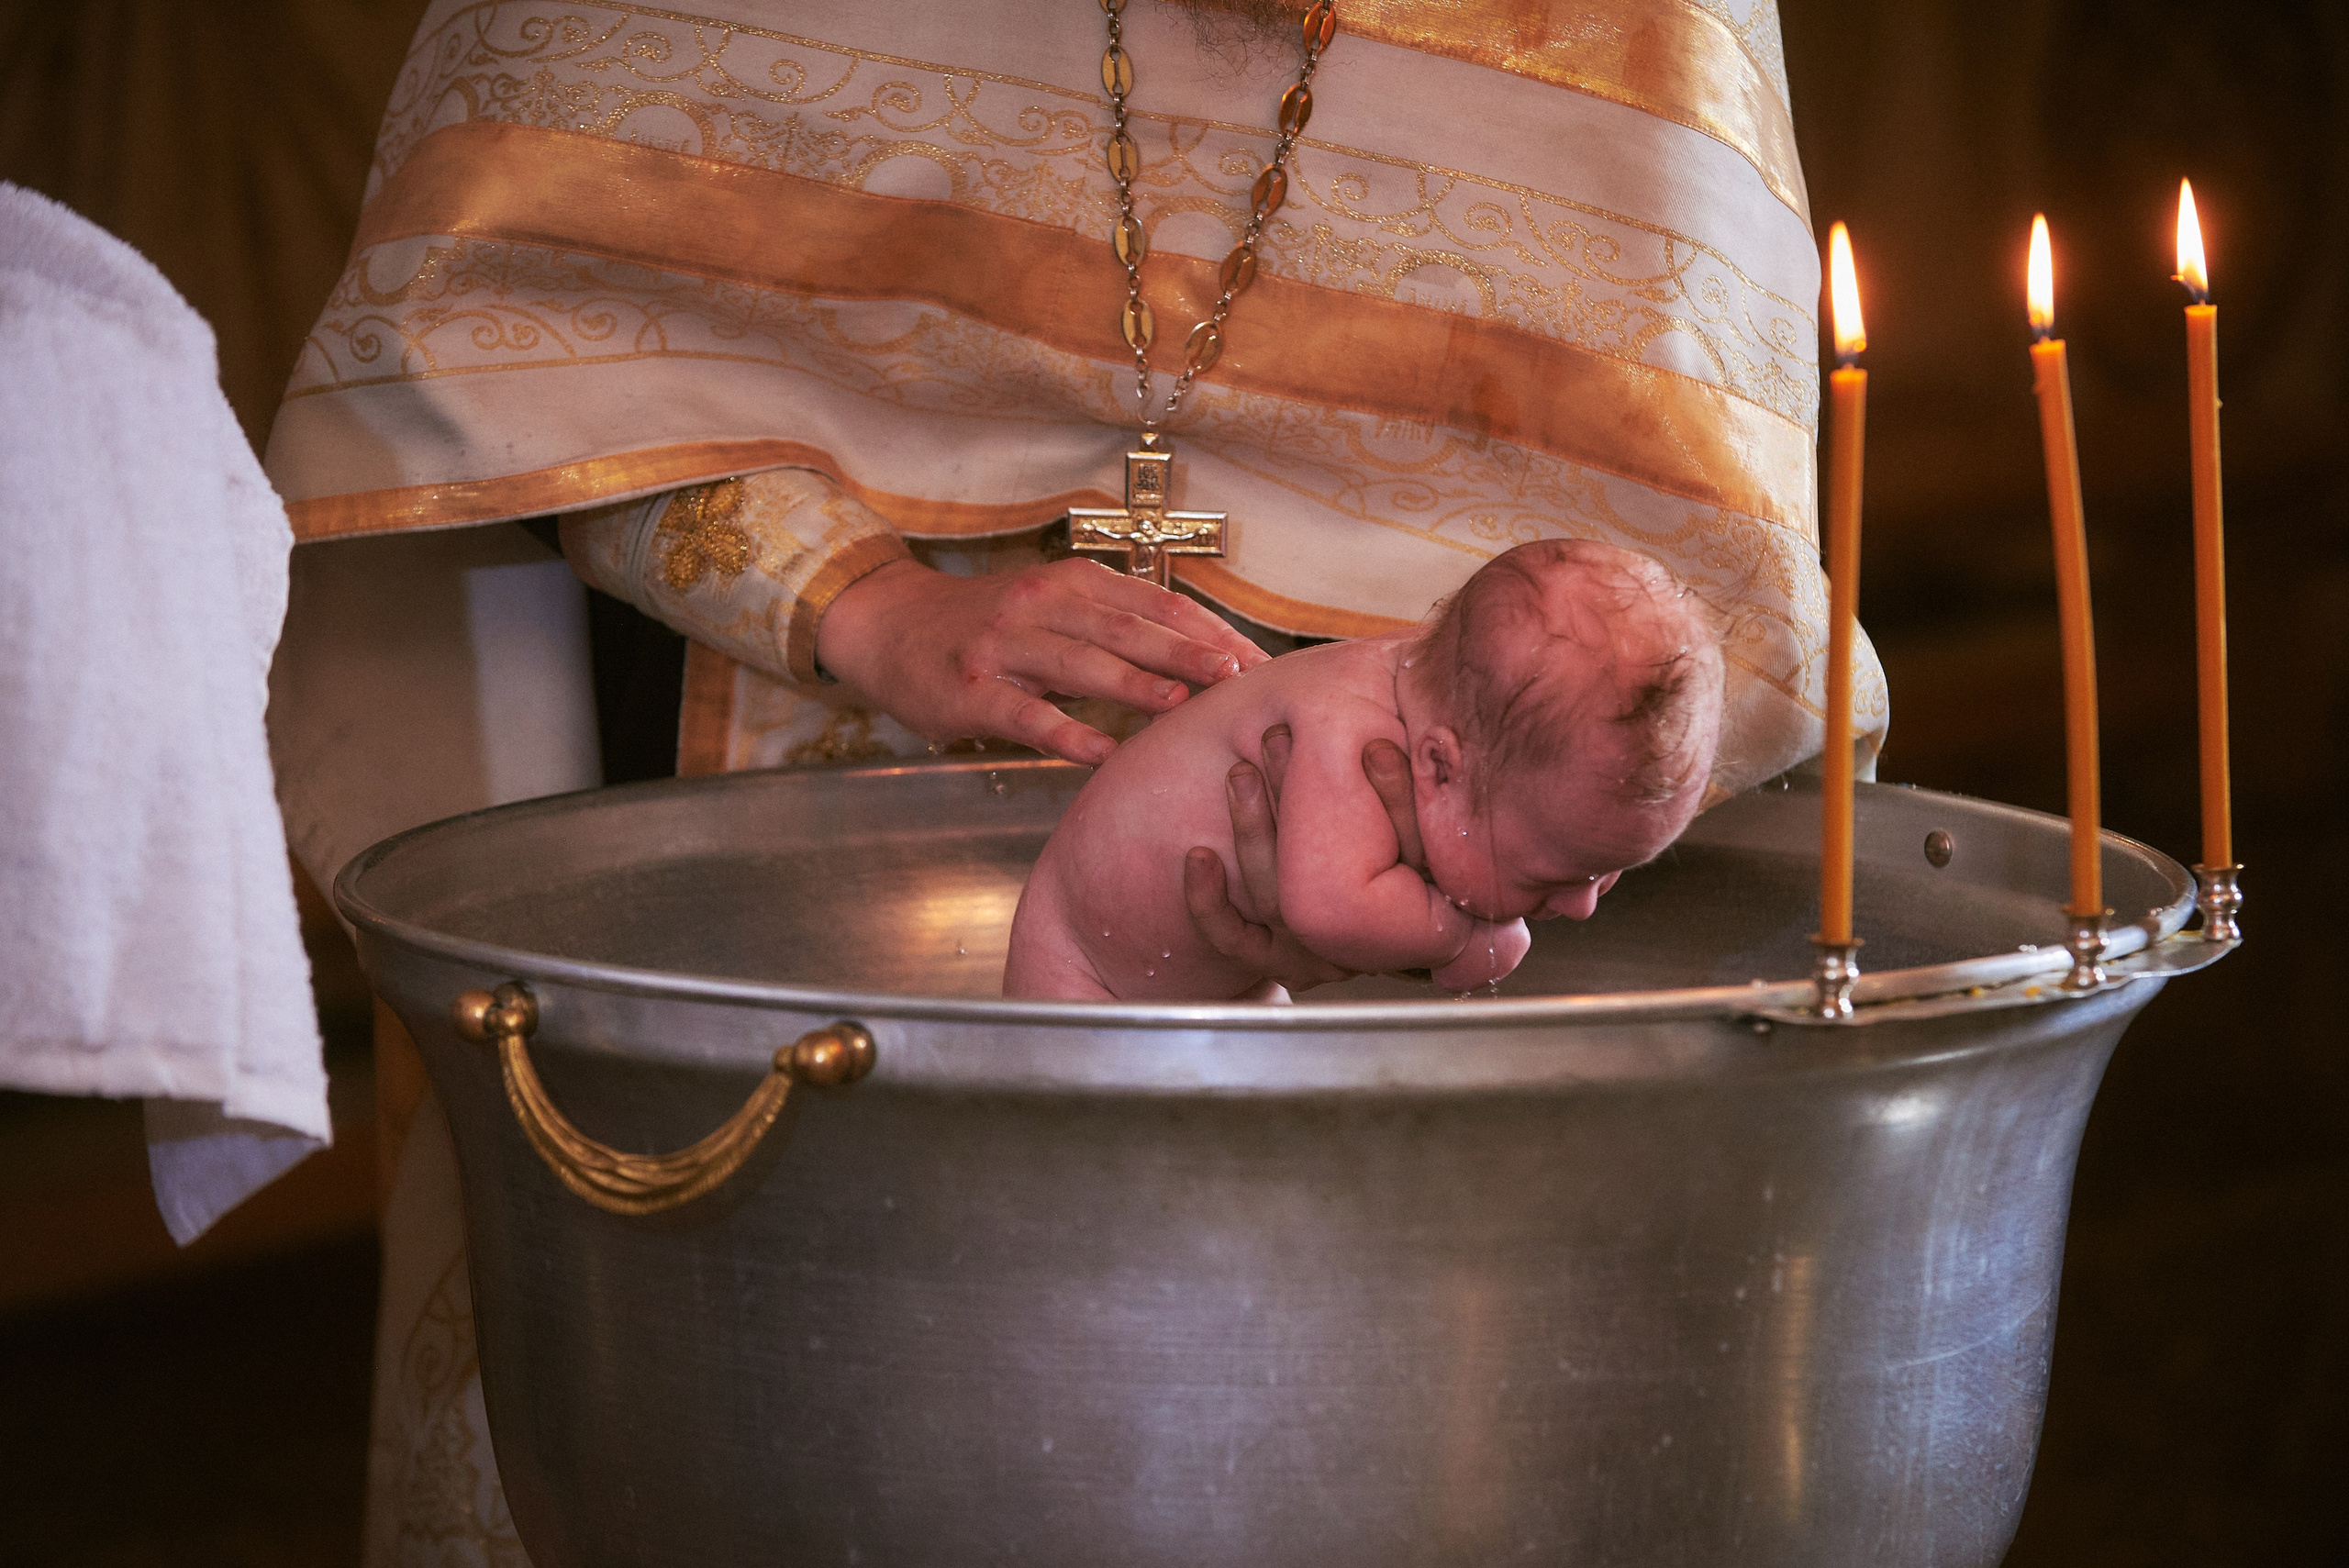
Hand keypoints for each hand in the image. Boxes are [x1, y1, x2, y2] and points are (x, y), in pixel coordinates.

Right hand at [815, 557, 1267, 762]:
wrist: (889, 624)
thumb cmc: (987, 625)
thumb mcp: (1052, 607)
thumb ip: (1114, 626)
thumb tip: (1199, 658)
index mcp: (1073, 582)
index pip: (1156, 603)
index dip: (1208, 631)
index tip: (1256, 661)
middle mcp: (1042, 603)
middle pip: (1128, 628)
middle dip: (1187, 652)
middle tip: (1240, 676)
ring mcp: (1004, 646)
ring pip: (1081, 664)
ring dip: (1135, 684)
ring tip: (1182, 704)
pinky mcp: (971, 689)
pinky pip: (1027, 714)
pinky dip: (1067, 733)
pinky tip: (1104, 753)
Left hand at [1181, 724, 1426, 992]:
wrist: (1374, 943)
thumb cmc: (1397, 873)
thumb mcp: (1413, 842)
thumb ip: (1401, 800)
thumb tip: (1378, 747)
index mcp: (1407, 911)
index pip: (1408, 857)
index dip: (1390, 795)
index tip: (1371, 744)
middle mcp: (1357, 938)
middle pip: (1326, 873)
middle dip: (1296, 795)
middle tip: (1279, 739)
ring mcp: (1310, 956)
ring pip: (1274, 898)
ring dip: (1253, 829)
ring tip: (1241, 774)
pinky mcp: (1270, 963)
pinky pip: (1234, 939)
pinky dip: (1209, 901)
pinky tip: (1199, 857)